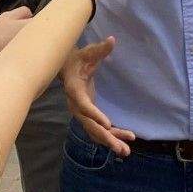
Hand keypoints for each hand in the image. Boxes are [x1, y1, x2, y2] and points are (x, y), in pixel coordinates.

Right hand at [62, 35, 132, 154]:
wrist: (66, 68)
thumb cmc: (78, 59)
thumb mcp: (88, 52)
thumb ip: (100, 49)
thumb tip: (112, 40)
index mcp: (75, 91)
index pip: (84, 106)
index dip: (95, 115)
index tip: (108, 124)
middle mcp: (76, 106)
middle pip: (91, 125)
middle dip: (107, 137)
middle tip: (122, 149)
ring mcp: (82, 113)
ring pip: (95, 131)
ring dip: (110, 141)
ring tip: (126, 151)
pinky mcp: (88, 115)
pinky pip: (98, 129)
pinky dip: (110, 136)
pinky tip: (124, 143)